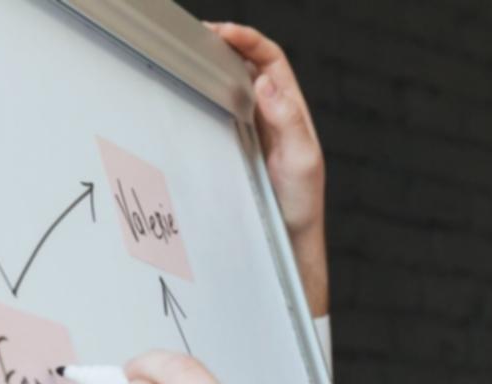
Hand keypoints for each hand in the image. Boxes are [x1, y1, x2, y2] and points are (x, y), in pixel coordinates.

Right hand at [206, 21, 327, 316]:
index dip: (249, 40)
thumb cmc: (300, 205)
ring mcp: (252, 130)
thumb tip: (267, 83)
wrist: (288, 242)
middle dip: (224, 43)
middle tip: (196, 37)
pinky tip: (188, 93)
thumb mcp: (302, 161)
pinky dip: (204, 95)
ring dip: (212, 67)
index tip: (224, 32)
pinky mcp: (235, 147)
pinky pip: (218, 111)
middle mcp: (272, 114)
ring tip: (189, 56)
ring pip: (231, 85)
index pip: (271, 59)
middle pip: (247, 63)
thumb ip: (288, 121)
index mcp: (291, 110)